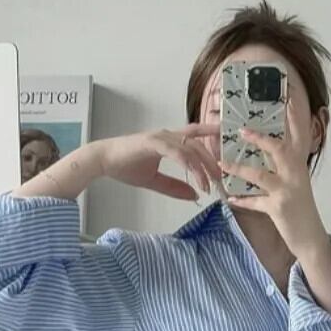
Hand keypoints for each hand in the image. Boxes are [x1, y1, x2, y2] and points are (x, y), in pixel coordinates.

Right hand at [96, 124, 224, 200]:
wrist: (103, 161)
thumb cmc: (125, 167)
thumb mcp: (155, 181)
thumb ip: (175, 187)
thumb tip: (194, 195)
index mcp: (169, 141)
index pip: (196, 136)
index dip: (212, 137)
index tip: (228, 149)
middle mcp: (168, 135)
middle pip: (200, 145)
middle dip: (213, 163)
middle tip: (222, 182)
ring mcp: (161, 138)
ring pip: (192, 149)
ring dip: (205, 168)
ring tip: (212, 186)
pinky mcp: (154, 143)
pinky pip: (179, 153)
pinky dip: (192, 167)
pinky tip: (199, 182)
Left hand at [217, 96, 325, 255]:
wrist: (311, 238)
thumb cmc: (300, 209)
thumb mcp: (296, 184)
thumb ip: (283, 167)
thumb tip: (262, 152)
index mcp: (299, 165)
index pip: (299, 135)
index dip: (294, 115)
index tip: (287, 95)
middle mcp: (295, 175)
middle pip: (279, 149)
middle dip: (260, 138)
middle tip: (241, 129)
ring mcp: (287, 191)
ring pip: (261, 175)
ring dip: (239, 169)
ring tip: (223, 164)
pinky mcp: (279, 209)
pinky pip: (256, 203)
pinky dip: (242, 201)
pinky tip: (230, 198)